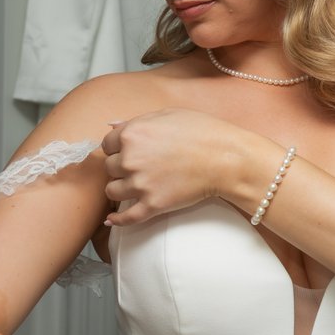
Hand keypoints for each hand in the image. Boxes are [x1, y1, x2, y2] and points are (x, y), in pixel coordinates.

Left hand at [101, 108, 249, 225]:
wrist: (226, 159)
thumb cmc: (203, 132)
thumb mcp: (168, 114)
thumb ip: (137, 121)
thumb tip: (111, 125)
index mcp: (132, 134)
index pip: (107, 145)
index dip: (117, 148)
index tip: (127, 152)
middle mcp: (130, 159)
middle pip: (109, 167)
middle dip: (120, 167)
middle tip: (138, 168)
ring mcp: (140, 184)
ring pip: (113, 191)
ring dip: (120, 189)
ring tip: (134, 187)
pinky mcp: (153, 205)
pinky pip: (126, 217)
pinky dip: (117, 220)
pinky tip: (112, 219)